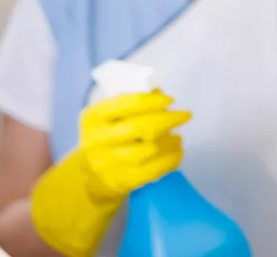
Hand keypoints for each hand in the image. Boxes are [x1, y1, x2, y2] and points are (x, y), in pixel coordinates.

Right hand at [31, 91, 189, 256]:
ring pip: (148, 151)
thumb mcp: (110, 116)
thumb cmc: (107, 136)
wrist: (91, 175)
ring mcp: (107, 164)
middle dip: (167, 120)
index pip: (127, 104)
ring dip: (170, 142)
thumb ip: (132, 103)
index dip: (152, 101)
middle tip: (185, 115)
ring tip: (179, 137)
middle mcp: (96, 140)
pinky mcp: (120, 182)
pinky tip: (177, 152)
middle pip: (139, 128)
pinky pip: (151, 171)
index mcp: (93, 117)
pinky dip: (170, 160)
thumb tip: (161, 93)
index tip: (170, 100)